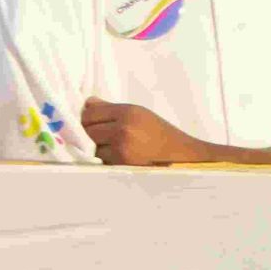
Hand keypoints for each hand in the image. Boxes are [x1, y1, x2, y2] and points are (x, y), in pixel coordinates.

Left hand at [79, 98, 216, 165]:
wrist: (183, 156)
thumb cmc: (161, 134)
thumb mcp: (138, 113)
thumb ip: (110, 108)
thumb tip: (87, 103)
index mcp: (127, 112)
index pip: (90, 112)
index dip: (87, 117)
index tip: (90, 122)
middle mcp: (123, 129)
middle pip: (87, 129)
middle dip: (89, 134)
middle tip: (101, 137)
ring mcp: (122, 149)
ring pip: (92, 147)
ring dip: (97, 149)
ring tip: (112, 148)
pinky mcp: (123, 166)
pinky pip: (103, 161)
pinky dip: (105, 160)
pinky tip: (117, 158)